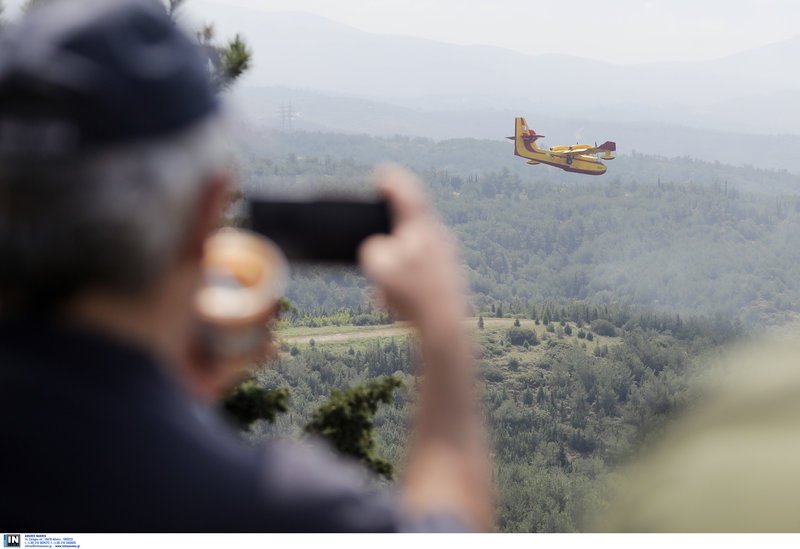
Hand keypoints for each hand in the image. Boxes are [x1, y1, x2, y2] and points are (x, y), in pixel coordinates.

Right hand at [359, 165, 466, 329]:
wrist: (444, 328)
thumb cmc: (413, 294)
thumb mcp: (380, 266)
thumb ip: (374, 251)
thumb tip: (378, 251)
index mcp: (423, 228)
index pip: (408, 195)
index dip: (392, 182)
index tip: (383, 173)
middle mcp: (439, 239)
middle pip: (413, 222)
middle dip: (393, 225)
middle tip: (380, 222)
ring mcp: (446, 259)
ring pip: (416, 250)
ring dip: (397, 260)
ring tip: (382, 284)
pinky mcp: (447, 280)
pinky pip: (421, 273)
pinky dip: (405, 281)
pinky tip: (395, 304)